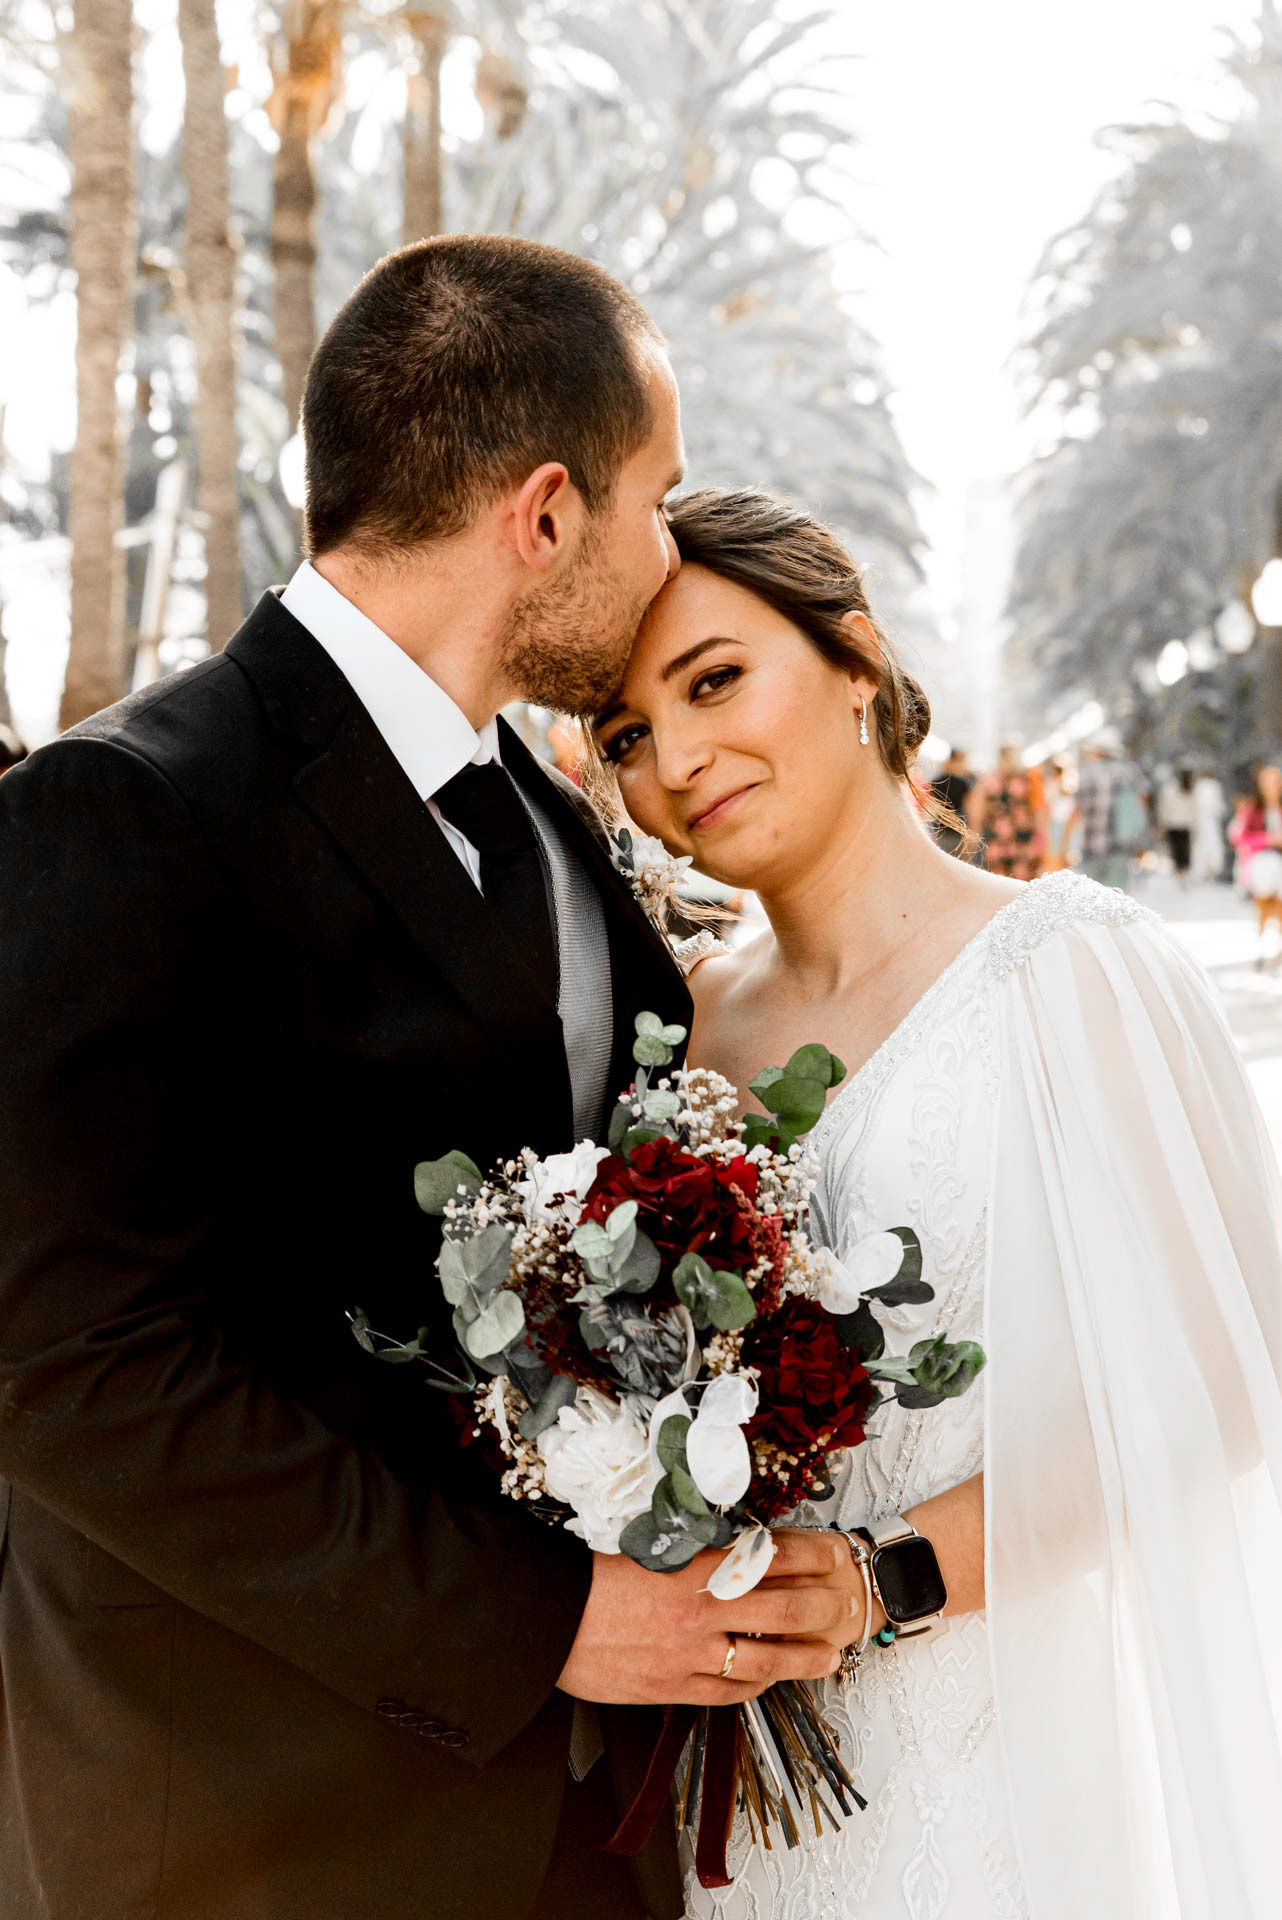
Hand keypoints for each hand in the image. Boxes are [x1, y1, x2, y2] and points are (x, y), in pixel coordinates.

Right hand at [556, 1530, 855, 1705]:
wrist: (546, 1622)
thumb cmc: (586, 1580)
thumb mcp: (642, 1551)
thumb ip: (686, 1555)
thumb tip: (718, 1552)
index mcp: (694, 1569)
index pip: (766, 1560)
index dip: (804, 1559)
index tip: (828, 1556)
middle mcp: (701, 1613)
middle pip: (780, 1610)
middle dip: (819, 1607)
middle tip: (845, 1606)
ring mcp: (690, 1656)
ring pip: (763, 1660)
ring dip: (802, 1658)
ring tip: (828, 1657)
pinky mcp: (672, 1689)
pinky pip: (725, 1692)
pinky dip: (752, 1687)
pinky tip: (766, 1683)